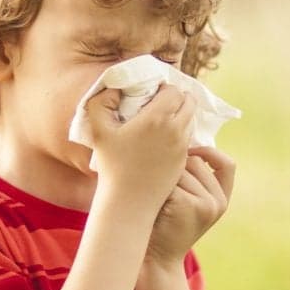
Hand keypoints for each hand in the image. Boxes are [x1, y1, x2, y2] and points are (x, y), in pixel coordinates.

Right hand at [86, 84, 196, 207]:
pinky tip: (162, 137)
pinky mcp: (184, 160)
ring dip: (181, 114)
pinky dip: (180, 132)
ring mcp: (182, 146)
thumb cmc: (112, 165)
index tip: (151, 94)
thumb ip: (101, 102)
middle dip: (178, 98)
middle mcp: (175, 130)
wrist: (129, 201)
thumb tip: (114, 88)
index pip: (174, 90)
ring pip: (191, 119)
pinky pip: (188, 137)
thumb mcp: (98, 130)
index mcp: (158, 117)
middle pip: (189, 102)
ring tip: (161, 119)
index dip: (163, 88)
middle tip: (160, 102)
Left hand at [145, 146, 235, 265]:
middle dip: (175, 167)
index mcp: (222, 199)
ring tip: (156, 197)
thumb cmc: (165, 223)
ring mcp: (207, 204)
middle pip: (196, 161)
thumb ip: (194, 178)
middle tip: (160, 187)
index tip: (190, 150)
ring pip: (181, 168)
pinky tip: (154, 202)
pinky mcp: (190, 204)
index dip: (210, 152)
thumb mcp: (188, 201)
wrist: (156, 257)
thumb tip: (182, 138)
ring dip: (163, 177)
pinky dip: (158, 187)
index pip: (227, 164)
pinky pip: (170, 179)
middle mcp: (219, 202)